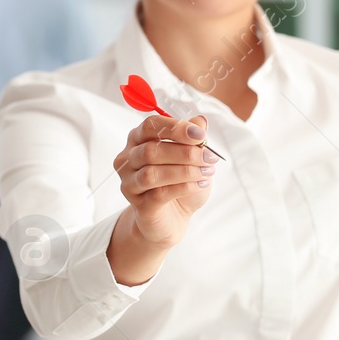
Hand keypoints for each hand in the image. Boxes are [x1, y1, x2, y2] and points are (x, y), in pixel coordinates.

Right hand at [106, 113, 218, 284]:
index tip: (201, 134)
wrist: (173, 219)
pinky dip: (183, 187)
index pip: (151, 126)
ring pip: (152, 173)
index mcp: (138, 139)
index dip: (176, 128)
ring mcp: (129, 182)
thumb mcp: (193, 158)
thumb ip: (193, 138)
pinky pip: (159, 193)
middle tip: (210, 157)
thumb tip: (200, 120)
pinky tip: (199, 184)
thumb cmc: (180, 183)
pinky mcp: (137, 204)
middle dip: (185, 152)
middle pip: (151, 150)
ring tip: (207, 172)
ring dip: (184, 171)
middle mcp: (128, 159)